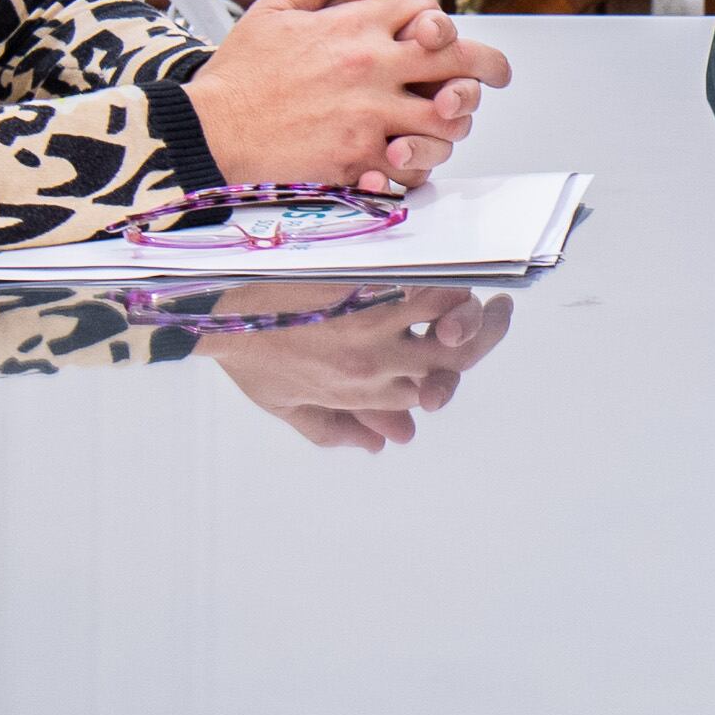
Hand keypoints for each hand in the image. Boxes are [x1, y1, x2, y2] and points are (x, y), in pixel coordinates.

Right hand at [183, 0, 514, 196]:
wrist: (208, 130)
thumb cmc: (240, 74)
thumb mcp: (278, 7)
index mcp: (354, 25)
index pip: (427, 9)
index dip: (440, 22)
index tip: (443, 36)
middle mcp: (371, 66)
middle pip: (458, 59)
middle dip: (488, 66)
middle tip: (497, 76)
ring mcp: (369, 114)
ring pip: (447, 117)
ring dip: (454, 121)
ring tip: (446, 123)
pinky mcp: (358, 157)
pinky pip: (413, 164)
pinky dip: (419, 163)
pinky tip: (410, 157)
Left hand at [196, 285, 514, 451]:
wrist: (214, 310)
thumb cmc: (248, 355)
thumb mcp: (287, 406)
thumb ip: (338, 429)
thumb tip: (385, 446)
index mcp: (360, 395)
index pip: (426, 393)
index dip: (449, 378)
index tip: (456, 353)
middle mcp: (375, 366)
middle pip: (454, 362)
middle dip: (486, 337)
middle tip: (501, 310)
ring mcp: (372, 327)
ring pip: (448, 320)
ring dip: (472, 308)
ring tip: (484, 287)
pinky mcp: (364, 288)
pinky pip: (422, 286)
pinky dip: (442, 280)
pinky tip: (450, 268)